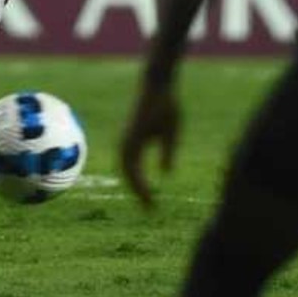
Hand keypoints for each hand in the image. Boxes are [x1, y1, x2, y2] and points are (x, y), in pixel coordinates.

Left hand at [119, 77, 180, 209]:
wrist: (159, 86)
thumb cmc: (165, 106)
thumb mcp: (169, 134)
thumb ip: (166, 152)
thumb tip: (165, 171)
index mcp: (135, 143)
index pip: (134, 170)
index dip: (141, 187)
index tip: (151, 203)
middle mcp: (128, 143)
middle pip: (128, 174)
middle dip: (138, 193)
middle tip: (149, 210)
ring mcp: (128, 140)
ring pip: (128, 171)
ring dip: (137, 189)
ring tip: (148, 204)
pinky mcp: (132, 136)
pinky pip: (132, 161)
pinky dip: (137, 177)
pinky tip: (145, 188)